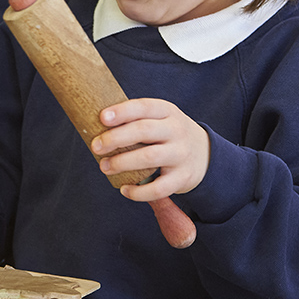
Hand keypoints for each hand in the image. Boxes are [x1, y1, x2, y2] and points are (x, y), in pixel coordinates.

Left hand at [90, 98, 209, 199]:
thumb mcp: (160, 118)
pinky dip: (139, 192)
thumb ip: (136, 119)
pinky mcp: (183, 177)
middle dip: (116, 138)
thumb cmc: (167, 134)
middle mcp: (176, 130)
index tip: (102, 118)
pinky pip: (159, 187)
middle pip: (144, 130)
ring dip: (123, 163)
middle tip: (96, 146)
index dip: (122, 111)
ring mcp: (181, 154)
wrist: (204, 154)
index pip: (144, 107)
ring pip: (150, 157)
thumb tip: (94, 123)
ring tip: (104, 167)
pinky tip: (124, 189)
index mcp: (167, 111)